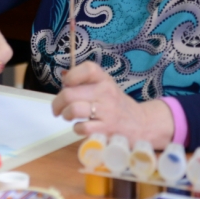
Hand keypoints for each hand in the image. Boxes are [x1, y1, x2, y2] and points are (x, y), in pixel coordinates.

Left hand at [51, 62, 174, 147]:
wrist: (141, 124)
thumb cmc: (116, 105)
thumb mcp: (105, 87)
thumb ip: (86, 83)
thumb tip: (63, 81)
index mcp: (104, 80)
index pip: (87, 69)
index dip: (72, 76)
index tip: (67, 84)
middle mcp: (106, 93)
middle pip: (70, 93)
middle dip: (57, 102)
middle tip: (58, 108)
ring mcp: (107, 112)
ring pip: (73, 110)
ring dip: (65, 114)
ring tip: (68, 116)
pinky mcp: (106, 129)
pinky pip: (81, 128)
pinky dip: (76, 128)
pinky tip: (81, 127)